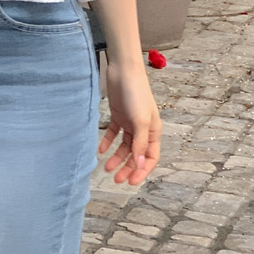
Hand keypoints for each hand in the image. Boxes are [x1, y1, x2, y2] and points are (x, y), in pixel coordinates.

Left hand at [98, 60, 160, 186]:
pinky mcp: (118, 115)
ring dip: (116, 157)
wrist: (123, 70)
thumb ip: (139, 142)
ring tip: (106, 168)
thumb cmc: (136, 93)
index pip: (150, 157)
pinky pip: (113, 133)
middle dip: (127, 167)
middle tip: (116, 179)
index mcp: (153, 131)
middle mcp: (143, 128)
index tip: (131, 182)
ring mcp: (130, 122)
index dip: (142, 171)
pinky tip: (100, 150)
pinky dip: (107, 142)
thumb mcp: (140, 120)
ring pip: (124, 146)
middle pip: (136, 154)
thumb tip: (139, 164)